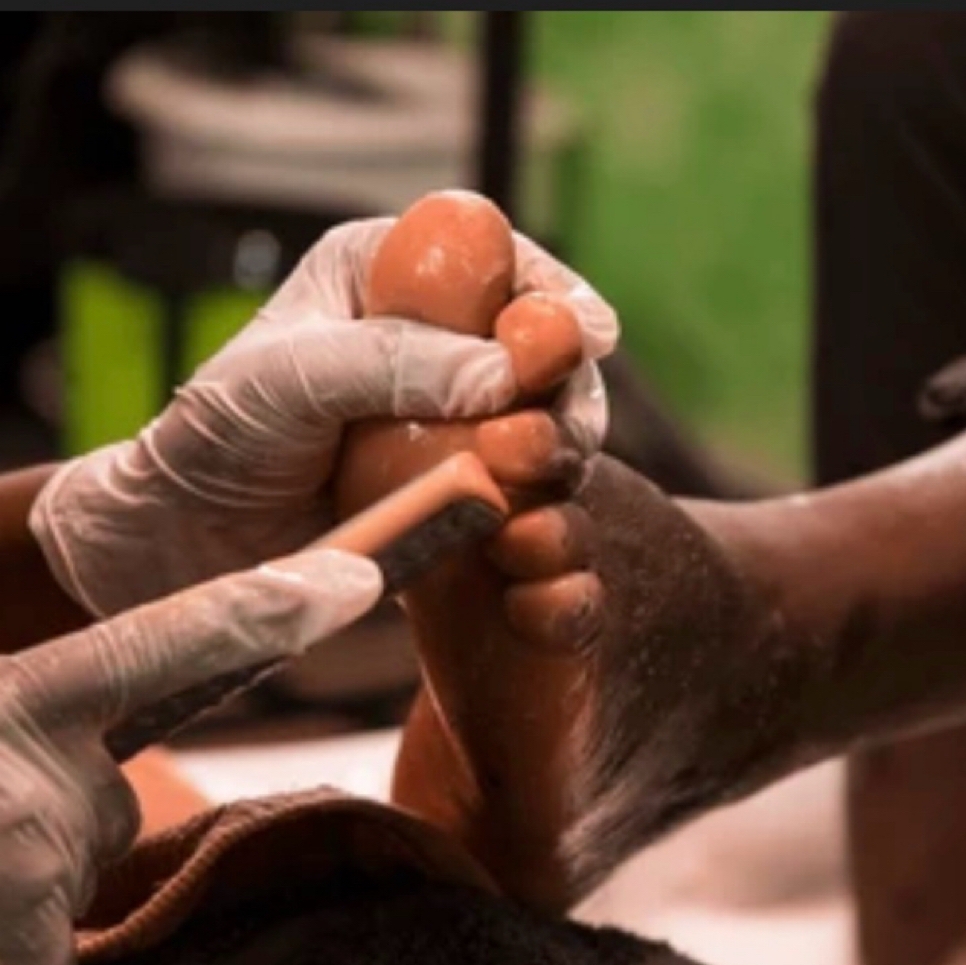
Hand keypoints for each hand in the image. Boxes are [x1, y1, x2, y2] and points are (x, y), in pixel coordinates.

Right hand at [0, 547, 379, 964]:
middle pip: (103, 802)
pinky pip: (45, 953)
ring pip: (70, 874)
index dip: (267, 606)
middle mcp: (26, 786)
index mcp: (12, 704)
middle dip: (49, 816)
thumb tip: (91, 782)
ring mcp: (22, 881)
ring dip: (15, 890)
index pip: (169, 641)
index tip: (358, 576)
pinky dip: (11, 947)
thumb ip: (29, 725)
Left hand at [31, 215, 616, 616]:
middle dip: (565, 383)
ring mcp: (447, 408)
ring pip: (542, 411)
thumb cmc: (224, 433)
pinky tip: (523, 514)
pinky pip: (518, 476)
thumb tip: (502, 373)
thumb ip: (390, 362)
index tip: (592, 334)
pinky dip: (534, 493)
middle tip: (560, 431)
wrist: (196, 531)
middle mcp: (430, 333)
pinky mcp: (455, 473)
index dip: (553, 290)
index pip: (494, 255)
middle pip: (537, 341)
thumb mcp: (289, 377)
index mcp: (388, 272)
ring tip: (531, 473)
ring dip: (558, 444)